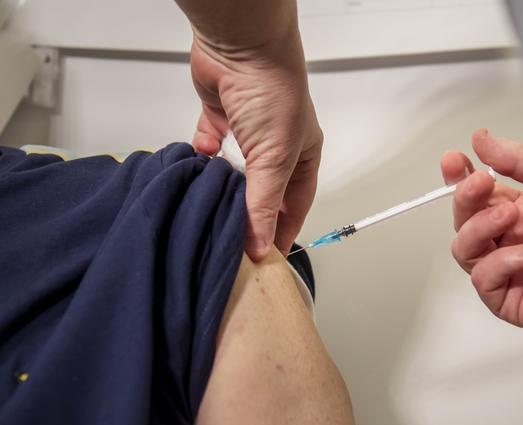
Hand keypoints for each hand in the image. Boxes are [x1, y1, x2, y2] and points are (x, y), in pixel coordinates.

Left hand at [189, 31, 321, 260]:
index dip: (283, 230)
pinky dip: (204, 156)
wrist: (241, 48)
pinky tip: (200, 165)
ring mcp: (246, 133)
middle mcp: (276, 147)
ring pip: (233, 174)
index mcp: (302, 156)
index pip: (295, 204)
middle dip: (249, 213)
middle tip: (233, 241)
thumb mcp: (275, 161)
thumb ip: (263, 206)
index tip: (267, 257)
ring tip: (212, 211)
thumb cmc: (274, 96)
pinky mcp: (218, 119)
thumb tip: (260, 248)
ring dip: (224, 188)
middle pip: (262, 192)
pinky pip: (209, 148)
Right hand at [441, 129, 522, 334]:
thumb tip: (481, 139)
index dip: (459, 178)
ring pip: (464, 249)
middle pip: (463, 220)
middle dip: (465, 198)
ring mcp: (507, 271)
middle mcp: (509, 241)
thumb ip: (517, 159)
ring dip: (479, 228)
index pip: (477, 196)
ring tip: (510, 216)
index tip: (453, 160)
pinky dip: (500, 263)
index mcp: (520, 213)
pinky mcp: (508, 300)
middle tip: (480, 183)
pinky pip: (482, 279)